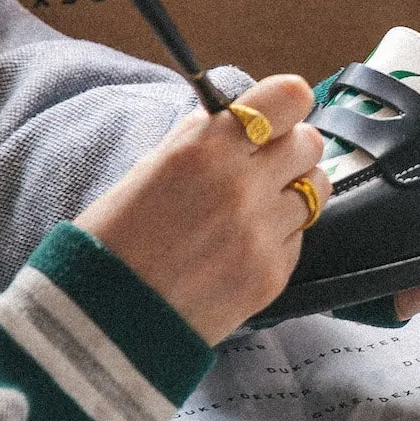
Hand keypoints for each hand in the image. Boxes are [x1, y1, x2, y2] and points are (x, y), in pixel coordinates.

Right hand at [76, 75, 326, 345]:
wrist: (102, 323)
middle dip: (290, 148)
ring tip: (257, 206)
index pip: (290, 97)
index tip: (277, 115)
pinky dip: (278, 236)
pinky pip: (298, 237)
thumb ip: (203, 137)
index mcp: (206, 147)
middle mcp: (241, 184)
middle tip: (264, 164)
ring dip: (293, 190)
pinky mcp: (272, 274)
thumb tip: (240, 115)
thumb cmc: (115, 240)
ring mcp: (261, 232)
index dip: (286, 104)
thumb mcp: (150, 167)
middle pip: (310, 142)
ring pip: (317, 188)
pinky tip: (241, 247)